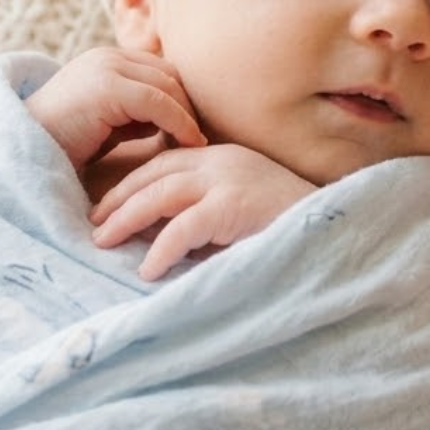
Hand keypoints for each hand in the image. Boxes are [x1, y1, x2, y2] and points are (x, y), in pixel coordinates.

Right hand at [25, 47, 205, 170]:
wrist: (22, 152)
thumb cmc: (67, 145)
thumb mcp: (111, 123)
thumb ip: (140, 114)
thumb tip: (179, 122)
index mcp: (108, 60)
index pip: (163, 71)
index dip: (183, 100)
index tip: (197, 130)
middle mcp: (108, 56)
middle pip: (170, 75)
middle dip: (189, 107)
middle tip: (201, 138)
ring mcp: (106, 67)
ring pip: (169, 87)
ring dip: (187, 116)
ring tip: (196, 145)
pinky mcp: (107, 86)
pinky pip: (159, 102)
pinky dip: (180, 123)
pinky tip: (189, 144)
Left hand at [89, 143, 317, 280]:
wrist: (336, 230)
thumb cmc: (290, 227)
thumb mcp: (242, 210)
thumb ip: (208, 213)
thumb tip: (163, 237)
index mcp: (223, 158)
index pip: (165, 163)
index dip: (131, 183)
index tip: (105, 207)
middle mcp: (222, 161)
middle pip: (155, 173)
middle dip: (118, 199)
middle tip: (93, 225)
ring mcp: (228, 180)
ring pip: (161, 194)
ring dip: (126, 219)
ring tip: (103, 243)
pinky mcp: (234, 205)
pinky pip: (184, 227)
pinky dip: (161, 249)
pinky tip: (147, 271)